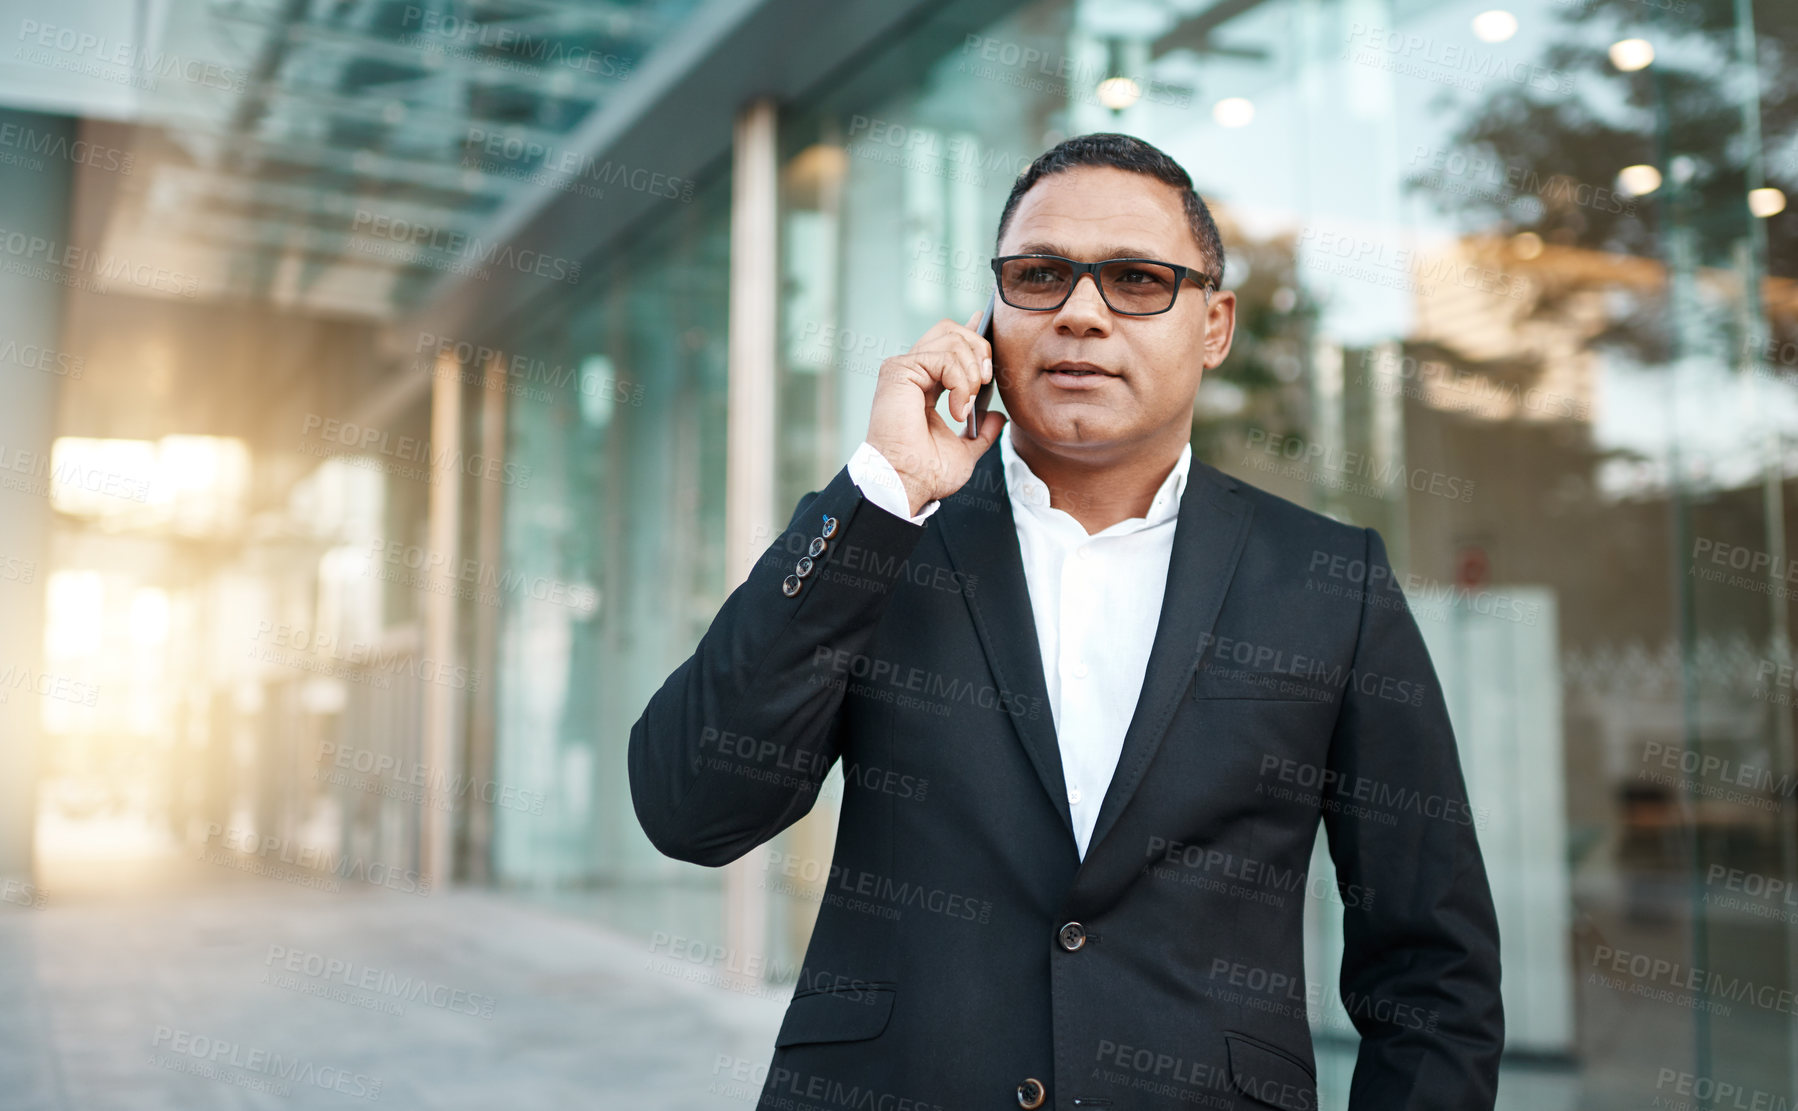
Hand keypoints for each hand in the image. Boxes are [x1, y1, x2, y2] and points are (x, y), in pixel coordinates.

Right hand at [865, 311, 1007, 514]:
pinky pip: (944, 357)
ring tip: (966, 406)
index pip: (948, 345)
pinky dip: (960, 383)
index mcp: (925, 385)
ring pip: (951, 339)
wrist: (908, 482)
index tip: (987, 322)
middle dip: (979, 350)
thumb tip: (997, 416)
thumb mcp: (965, 450)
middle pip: (952, 331)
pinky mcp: (899, 370)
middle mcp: (913, 372)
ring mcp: (904, 368)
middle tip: (984, 383)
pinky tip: (957, 410)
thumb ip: (981, 432)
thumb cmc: (927, 472)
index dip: (970, 331)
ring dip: (970, 373)